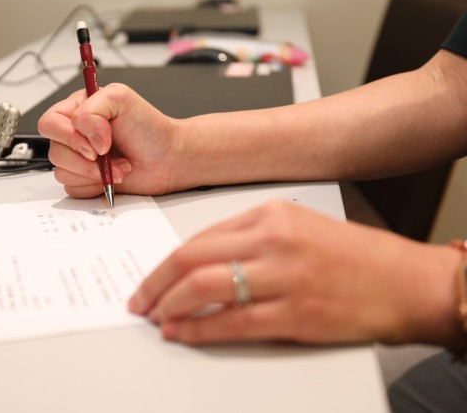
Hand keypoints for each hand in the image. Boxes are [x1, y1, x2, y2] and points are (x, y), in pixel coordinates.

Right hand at [38, 83, 188, 197]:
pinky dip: (95, 185)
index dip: (69, 136)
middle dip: (84, 159)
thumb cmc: (149, 128)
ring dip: (93, 173)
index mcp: (77, 110)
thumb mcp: (120, 98)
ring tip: (118, 166)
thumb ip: (92, 109)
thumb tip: (85, 138)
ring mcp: (79, 158)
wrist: (167, 159)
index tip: (98, 144)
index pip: (50, 123)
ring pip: (62, 171)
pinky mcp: (85, 180)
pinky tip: (113, 176)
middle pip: (54, 150)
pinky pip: (73, 188)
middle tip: (108, 155)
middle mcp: (75, 134)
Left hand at [128, 201, 460, 347]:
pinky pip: (232, 323)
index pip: (198, 236)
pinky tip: (183, 333)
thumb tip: (200, 262)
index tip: (150, 277)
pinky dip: (199, 330)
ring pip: (205, 288)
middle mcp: (274, 240)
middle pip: (191, 259)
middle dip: (155, 283)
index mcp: (271, 214)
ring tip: (156, 317)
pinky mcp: (296, 315)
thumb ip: (249, 238)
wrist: (409, 282)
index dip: (165, 262)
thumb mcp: (298, 226)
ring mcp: (285, 277)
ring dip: (170, 305)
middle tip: (139, 300)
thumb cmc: (355, 256)